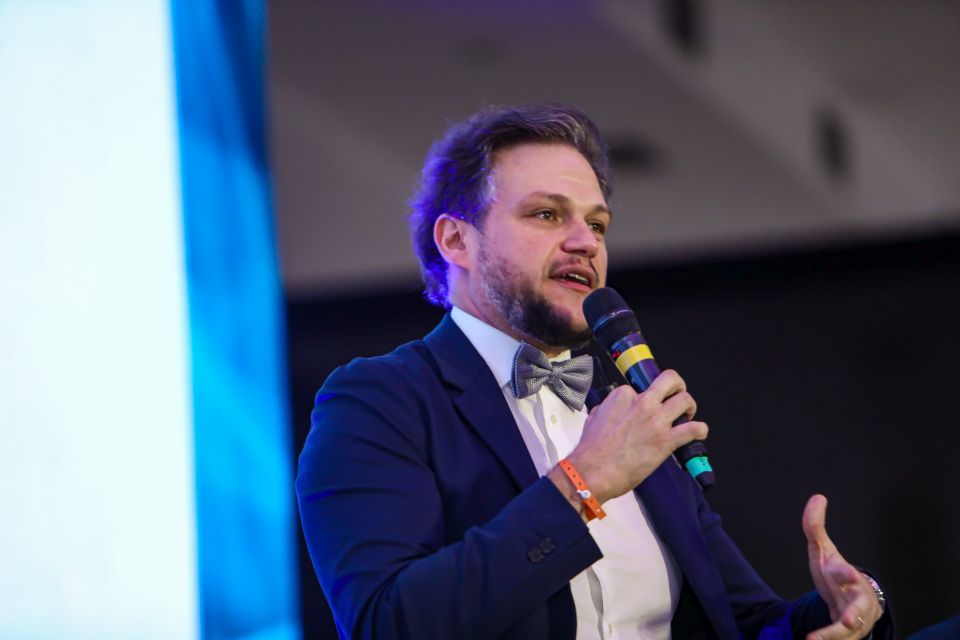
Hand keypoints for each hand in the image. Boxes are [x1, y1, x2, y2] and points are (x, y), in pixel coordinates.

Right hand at [566, 370, 707, 502]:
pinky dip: (700, 430)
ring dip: (690, 406)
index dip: (646, 398)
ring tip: (688, 415)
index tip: (647, 409)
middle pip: (670, 380)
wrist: (593, 472)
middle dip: (677, 386)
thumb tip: (609, 411)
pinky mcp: (666, 440)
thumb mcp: (594, 418)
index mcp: (623, 396)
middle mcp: (642, 403)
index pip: (641, 387)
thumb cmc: (590, 450)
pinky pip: (693, 429)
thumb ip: (606, 409)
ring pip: (685, 400)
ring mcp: (656, 421)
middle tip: (677, 395)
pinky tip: (699, 433)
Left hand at [802, 495, 882, 639]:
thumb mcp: (823, 552)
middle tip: (845, 620)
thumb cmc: (837, 576)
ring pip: (847, 631)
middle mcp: (853, 601)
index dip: (847, 574)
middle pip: (856, 609)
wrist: (854, 604)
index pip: (846, 574)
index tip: (850, 574)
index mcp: (846, 577)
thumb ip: (815, 527)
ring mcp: (852, 620)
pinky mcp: (848, 635)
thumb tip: (817, 497)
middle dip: (852, 615)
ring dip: (834, 636)